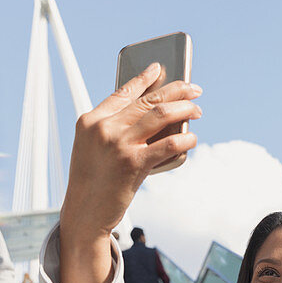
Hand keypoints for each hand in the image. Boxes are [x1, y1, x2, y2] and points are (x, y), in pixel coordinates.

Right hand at [61, 65, 201, 238]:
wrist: (84, 213)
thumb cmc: (92, 182)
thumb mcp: (93, 148)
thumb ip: (115, 129)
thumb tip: (155, 114)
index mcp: (90, 120)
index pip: (123, 91)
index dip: (144, 78)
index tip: (160, 68)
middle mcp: (103, 128)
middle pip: (148, 100)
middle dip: (176, 91)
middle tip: (194, 90)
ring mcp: (118, 144)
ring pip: (161, 114)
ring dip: (185, 109)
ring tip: (197, 110)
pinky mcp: (133, 163)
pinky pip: (169, 144)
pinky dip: (185, 138)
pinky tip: (192, 137)